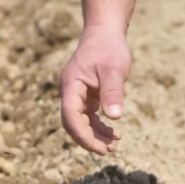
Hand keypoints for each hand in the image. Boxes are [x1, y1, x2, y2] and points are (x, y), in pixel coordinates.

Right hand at [59, 28, 130, 154]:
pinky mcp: (85, 96)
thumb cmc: (109, 48)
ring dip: (95, 135)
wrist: (105, 32)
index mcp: (71, 85)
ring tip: (114, 145)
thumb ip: (113, 92)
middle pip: (73, 123)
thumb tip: (114, 117)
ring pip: (81, 123)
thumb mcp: (114, 69)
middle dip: (89, 139)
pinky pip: (88, 117)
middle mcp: (70, 92)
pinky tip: (113, 134)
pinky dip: (99, 127)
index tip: (100, 147)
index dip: (83, 135)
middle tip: (109, 150)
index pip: (71, 116)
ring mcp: (76, 95)